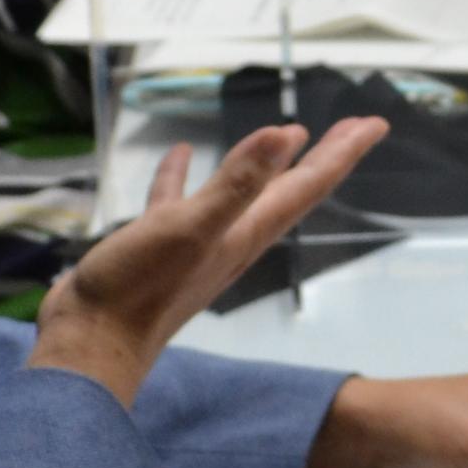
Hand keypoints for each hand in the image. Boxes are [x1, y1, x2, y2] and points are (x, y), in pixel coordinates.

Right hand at [32, 120, 385, 407]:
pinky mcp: (160, 246)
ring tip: (286, 134)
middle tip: (356, 126)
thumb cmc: (140, 289)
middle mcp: (234, 237)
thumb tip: (285, 134)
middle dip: (325, 155)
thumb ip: (238, 183)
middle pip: (292, 188)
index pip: (310, 184)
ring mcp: (198, 244)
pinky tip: (178, 155)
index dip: (343, 151)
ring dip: (265, 164)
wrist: (91, 344)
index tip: (376, 123)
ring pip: (244, 194)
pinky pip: (180, 201)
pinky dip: (182, 177)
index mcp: (248, 231)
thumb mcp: (192, 226)